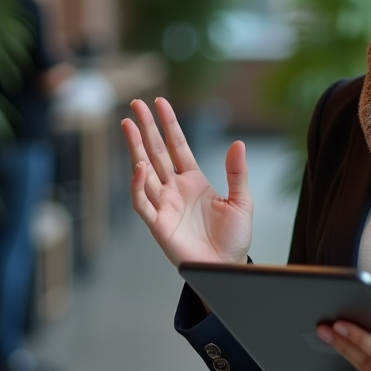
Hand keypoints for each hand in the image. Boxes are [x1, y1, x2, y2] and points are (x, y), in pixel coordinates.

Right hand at [120, 97, 252, 267]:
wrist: (227, 268)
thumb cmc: (233, 239)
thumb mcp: (242, 201)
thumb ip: (237, 173)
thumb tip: (238, 144)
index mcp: (193, 180)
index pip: (177, 145)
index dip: (168, 124)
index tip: (160, 102)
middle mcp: (174, 188)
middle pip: (156, 151)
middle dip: (145, 128)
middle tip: (136, 103)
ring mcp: (163, 204)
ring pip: (143, 170)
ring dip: (135, 148)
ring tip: (127, 124)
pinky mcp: (157, 223)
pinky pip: (141, 201)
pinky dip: (137, 185)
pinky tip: (138, 166)